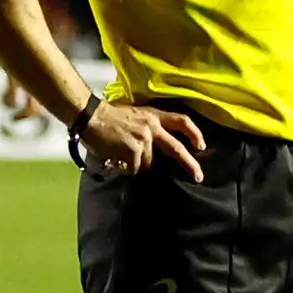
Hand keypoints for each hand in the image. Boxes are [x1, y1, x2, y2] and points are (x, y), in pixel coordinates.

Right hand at [78, 99, 208, 182]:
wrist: (90, 115)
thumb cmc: (110, 117)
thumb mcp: (137, 115)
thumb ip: (150, 128)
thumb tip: (160, 151)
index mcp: (154, 115)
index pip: (181, 121)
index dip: (194, 133)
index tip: (201, 146)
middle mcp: (152, 127)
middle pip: (176, 148)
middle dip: (189, 164)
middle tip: (198, 176)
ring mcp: (142, 139)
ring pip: (149, 164)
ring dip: (138, 165)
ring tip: (123, 156)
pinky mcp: (132, 151)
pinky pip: (133, 168)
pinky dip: (126, 168)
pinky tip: (116, 158)